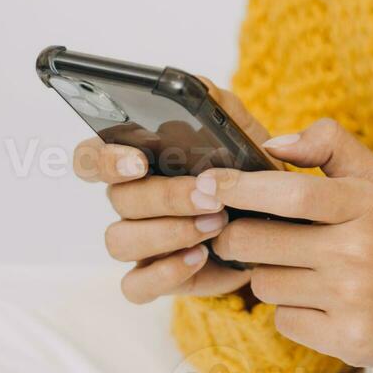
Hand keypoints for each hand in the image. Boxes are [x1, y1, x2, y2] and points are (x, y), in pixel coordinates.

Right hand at [77, 85, 265, 303]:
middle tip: (208, 196)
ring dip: (166, 233)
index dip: (103, 160)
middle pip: (117, 200)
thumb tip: (195, 87)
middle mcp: (130, 202)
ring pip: (119, 241)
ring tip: (214, 226)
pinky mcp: (157, 278)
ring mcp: (140, 242)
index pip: (91, 157)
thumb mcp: (242, 133)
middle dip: (164, 197)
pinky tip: (198, 257)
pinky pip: (135, 285)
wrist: (281, 223)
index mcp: (138, 161)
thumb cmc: (249, 173)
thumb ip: (219, 106)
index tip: (138, 161)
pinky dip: (164, 273)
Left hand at [204, 118, 372, 372]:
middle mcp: (358, 251)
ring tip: (305, 270)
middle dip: (237, 236)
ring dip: (270, 276)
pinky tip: (322, 303)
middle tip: (247, 234)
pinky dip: (293, 312)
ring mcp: (352, 299)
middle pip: (255, 242)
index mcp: (365, 204)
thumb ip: (328, 146)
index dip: (238, 189)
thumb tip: (271, 144)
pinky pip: (284, 321)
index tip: (208, 185)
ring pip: (263, 284)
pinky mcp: (346, 340)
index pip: (287, 194)